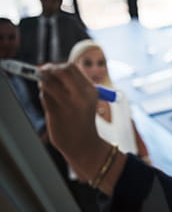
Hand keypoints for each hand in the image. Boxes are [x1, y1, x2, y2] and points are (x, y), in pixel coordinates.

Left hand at [38, 63, 107, 179]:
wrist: (85, 145)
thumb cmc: (82, 121)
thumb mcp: (84, 100)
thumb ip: (71, 85)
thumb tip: (47, 70)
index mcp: (91, 90)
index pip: (71, 68)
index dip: (57, 66)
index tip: (49, 69)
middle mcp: (81, 95)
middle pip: (61, 70)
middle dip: (48, 70)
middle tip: (41, 72)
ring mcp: (69, 104)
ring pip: (49, 82)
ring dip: (44, 84)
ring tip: (47, 92)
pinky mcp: (57, 113)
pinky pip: (44, 96)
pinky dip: (43, 96)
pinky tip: (49, 103)